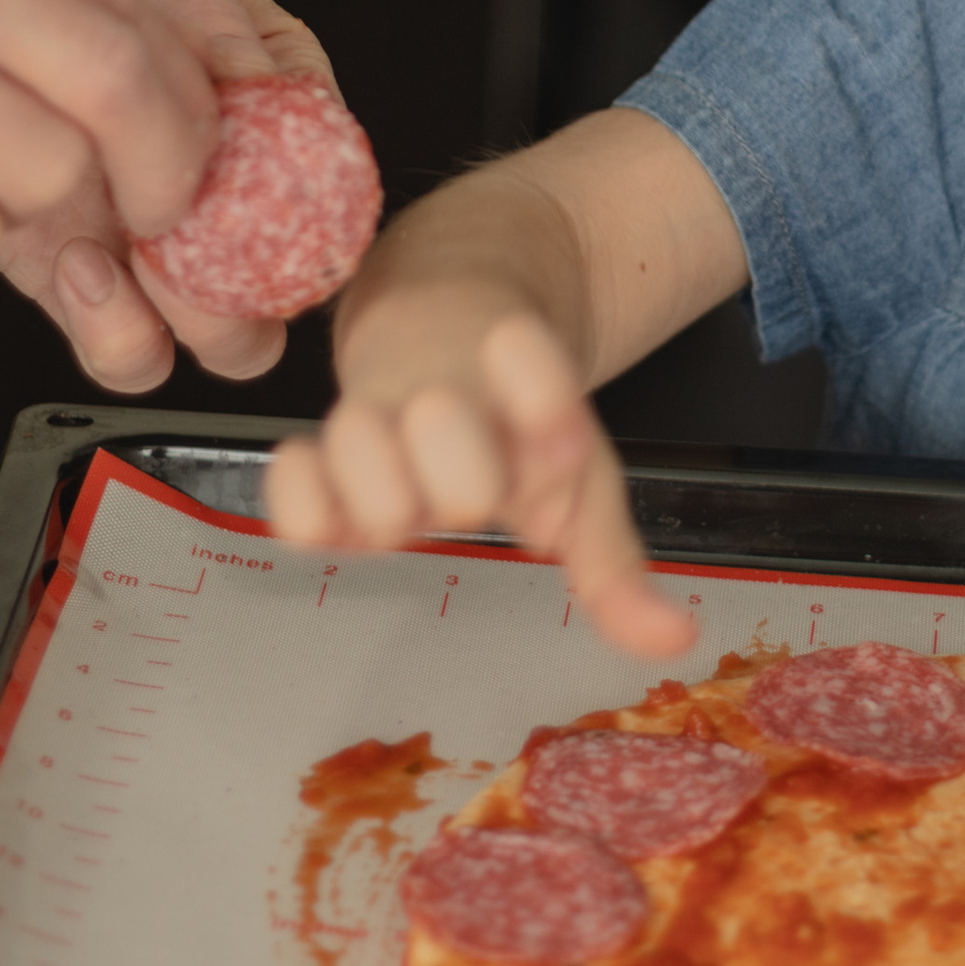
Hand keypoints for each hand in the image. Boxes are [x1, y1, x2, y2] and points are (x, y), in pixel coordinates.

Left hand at [0, 0, 334, 391]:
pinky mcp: (66, 258)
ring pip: (203, 321)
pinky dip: (112, 327)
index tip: (263, 202)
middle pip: (272, 270)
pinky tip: (77, 272)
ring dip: (177, 318)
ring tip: (115, 261)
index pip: (323, 167)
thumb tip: (264, 85)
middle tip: (192, 261)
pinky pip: (118, 330)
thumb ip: (202, 6)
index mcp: (254, 84)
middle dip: (247, 291)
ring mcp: (138, 217)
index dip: (312, 206)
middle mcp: (207, 164)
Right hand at [265, 244, 688, 662]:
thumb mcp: (580, 489)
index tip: (562, 433)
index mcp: (529, 409)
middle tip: (475, 494)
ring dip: (386, 490)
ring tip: (406, 502)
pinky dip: (306, 504)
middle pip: (445, 432)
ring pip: (360, 439)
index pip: (542, 390)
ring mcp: (376, 418)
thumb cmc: (511, 429)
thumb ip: (618, 575)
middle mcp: (450, 401)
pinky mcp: (314, 452)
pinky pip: (288, 483)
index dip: (546, 406)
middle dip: (465, 478)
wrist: (443, 325)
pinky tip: (343, 524)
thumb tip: (675, 640)